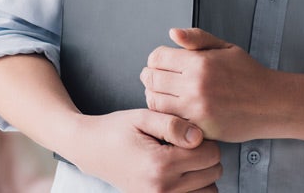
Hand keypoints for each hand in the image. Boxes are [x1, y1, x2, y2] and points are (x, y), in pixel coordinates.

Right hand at [68, 108, 220, 192]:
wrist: (91, 150)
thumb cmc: (117, 130)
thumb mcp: (142, 117)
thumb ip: (172, 124)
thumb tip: (199, 137)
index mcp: (160, 164)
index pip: (209, 154)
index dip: (206, 139)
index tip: (191, 132)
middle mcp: (162, 189)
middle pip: (213, 173)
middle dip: (207, 155)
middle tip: (189, 144)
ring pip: (209, 191)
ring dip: (203, 174)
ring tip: (185, 159)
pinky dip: (196, 187)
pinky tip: (182, 173)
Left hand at [142, 28, 275, 142]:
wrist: (271, 104)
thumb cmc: (248, 74)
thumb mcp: (225, 47)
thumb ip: (196, 38)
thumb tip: (173, 33)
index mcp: (200, 63)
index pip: (157, 58)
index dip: (156, 58)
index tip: (161, 61)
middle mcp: (195, 87)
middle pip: (152, 79)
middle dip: (151, 76)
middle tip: (156, 78)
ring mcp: (196, 110)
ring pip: (155, 102)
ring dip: (154, 96)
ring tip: (163, 93)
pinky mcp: (199, 129)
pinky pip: (169, 121)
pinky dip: (166, 115)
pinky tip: (173, 109)